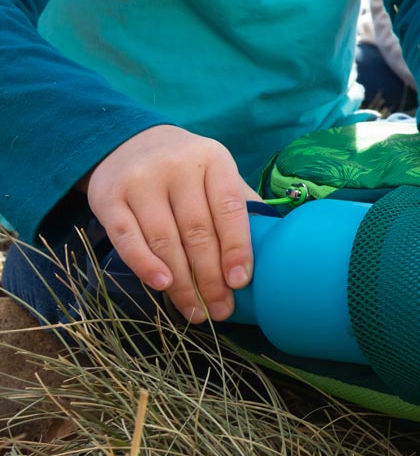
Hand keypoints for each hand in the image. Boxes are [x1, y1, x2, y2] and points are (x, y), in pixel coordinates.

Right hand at [85, 125, 259, 322]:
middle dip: (210, 277)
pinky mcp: (109, 198)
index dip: (237, 247)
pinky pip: (128, 238)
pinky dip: (144, 265)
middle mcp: (178, 167)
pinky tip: (161, 286)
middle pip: (197, 230)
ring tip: (196, 311)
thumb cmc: (185, 169)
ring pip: (165, 240)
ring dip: (182, 282)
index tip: (241, 282)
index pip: (229, 207)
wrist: (128, 143)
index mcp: (213, 159)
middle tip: (221, 310)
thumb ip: (240, 202)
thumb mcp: (216, 172)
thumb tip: (274, 244)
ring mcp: (141, 181)